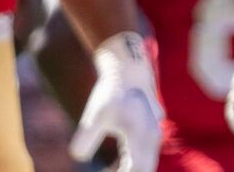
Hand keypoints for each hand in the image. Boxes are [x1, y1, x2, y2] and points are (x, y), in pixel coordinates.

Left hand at [69, 31, 162, 171]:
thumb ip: (85, 138)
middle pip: (145, 170)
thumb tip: (79, 157)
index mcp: (142, 136)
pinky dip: (132, 167)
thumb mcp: (95, 115)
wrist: (128, 72)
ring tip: (112, 171)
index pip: (137, 171)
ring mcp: (154, 135)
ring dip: (131, 171)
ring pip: (146, 165)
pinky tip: (116, 168)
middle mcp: (153, 138)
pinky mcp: (150, 133)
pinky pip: (144, 158)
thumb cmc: (111, 93)